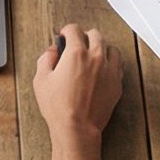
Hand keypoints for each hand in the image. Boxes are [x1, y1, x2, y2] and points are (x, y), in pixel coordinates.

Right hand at [33, 22, 122, 143]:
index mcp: (76, 54)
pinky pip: (118, 66)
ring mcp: (109, 71)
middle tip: (78, 43)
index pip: (74, 30)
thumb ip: (46, 59)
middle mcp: (96, 58)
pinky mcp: (117, 84)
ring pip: (111, 48)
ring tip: (93, 54)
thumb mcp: (41, 80)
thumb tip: (51, 51)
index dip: (66, 31)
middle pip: (95, 35)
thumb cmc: (59, 108)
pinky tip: (103, 69)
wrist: (77, 129)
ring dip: (101, 47)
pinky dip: (111, 63)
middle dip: (85, 36)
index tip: (64, 36)